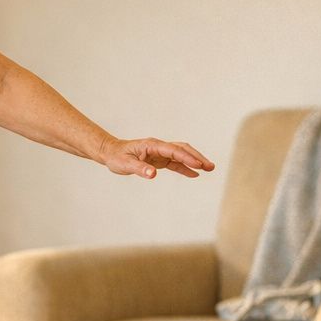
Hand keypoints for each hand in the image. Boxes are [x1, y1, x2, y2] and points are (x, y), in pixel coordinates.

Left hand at [99, 137, 214, 178]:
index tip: (198, 165)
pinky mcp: (159, 159)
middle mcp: (159, 147)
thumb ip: (140, 169)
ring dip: (194, 161)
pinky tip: (194, 175)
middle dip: (197, 157)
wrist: (111, 152)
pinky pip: (175, 163)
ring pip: (181, 155)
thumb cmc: (117, 157)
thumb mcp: (125, 164)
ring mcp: (160, 153)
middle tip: (210, 167)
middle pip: (182, 149)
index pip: (173, 150)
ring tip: (209, 169)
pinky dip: (184, 168)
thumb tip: (153, 174)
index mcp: (152, 145)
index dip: (187, 157)